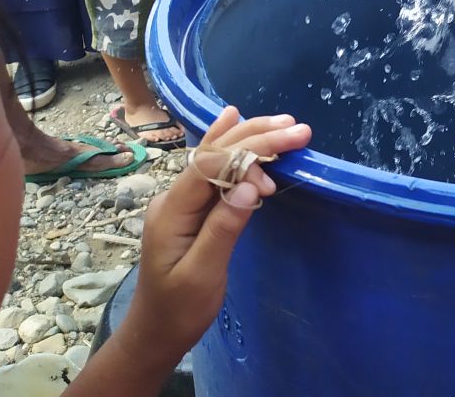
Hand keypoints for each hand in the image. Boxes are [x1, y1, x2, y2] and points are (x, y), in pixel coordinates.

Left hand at [120, 108, 311, 369]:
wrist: (155, 333)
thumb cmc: (179, 310)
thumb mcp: (201, 274)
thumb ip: (223, 227)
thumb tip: (249, 185)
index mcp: (173, 210)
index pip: (213, 164)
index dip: (251, 150)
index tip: (288, 148)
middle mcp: (175, 197)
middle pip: (216, 153)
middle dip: (258, 136)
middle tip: (299, 128)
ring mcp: (182, 201)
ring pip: (216, 156)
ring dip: (250, 137)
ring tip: (286, 124)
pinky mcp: (193, 209)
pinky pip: (215, 170)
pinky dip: (233, 146)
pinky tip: (235, 120)